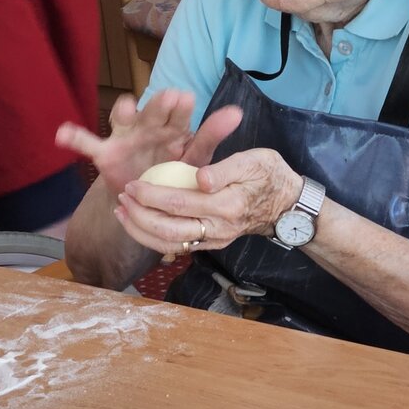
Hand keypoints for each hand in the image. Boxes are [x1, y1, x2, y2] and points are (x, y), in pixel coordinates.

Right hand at [55, 89, 241, 192]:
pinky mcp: (105, 153)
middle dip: (158, 107)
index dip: (179, 108)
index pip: (177, 115)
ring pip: (123, 122)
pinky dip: (74, 138)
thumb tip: (237, 110)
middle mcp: (147, 128)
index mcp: (171, 129)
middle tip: (168, 97)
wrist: (146, 199)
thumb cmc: (173, 172)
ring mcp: (124, 138)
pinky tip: (62, 134)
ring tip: (125, 107)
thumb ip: (211, 134)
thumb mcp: (194, 157)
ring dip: (124, 113)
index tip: (186, 97)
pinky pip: (87, 144)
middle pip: (151, 114)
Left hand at [116, 146, 305, 255]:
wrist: (288, 206)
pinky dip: (153, 238)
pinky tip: (137, 224)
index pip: (181, 203)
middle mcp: (219, 228)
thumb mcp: (253, 161)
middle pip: (170, 230)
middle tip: (121, 198)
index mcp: (227, 205)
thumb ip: (225, 169)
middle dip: (140, 216)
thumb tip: (200, 178)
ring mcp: (215, 239)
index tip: (133, 185)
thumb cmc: (268, 175)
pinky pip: (177, 246)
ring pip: (170, 244)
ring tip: (121, 212)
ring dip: (141, 231)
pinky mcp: (211, 243)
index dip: (152, 196)